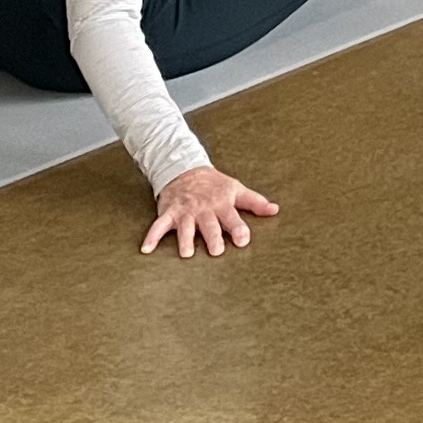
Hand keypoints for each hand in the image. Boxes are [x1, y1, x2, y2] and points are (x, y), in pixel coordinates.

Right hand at [142, 166, 278, 257]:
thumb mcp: (235, 189)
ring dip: (185, 239)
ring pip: (185, 227)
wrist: (184, 168)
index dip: (238, 228)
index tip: (242, 239)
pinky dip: (152, 237)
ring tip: (187, 253)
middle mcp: (204, 208)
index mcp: (222, 204)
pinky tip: (146, 249)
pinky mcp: (169, 212)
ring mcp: (185, 211)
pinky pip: (159, 225)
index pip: (232, 217)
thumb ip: (254, 202)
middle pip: (209, 225)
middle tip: (217, 251)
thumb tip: (275, 210)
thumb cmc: (214, 185)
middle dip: (213, 237)